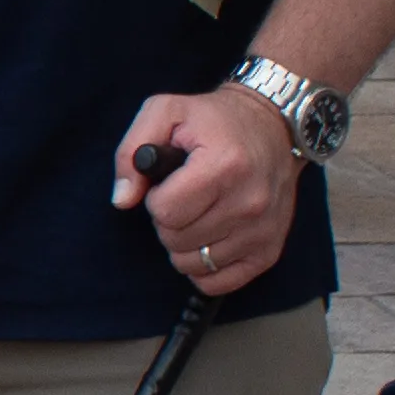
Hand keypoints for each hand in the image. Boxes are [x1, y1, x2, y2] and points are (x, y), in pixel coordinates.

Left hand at [113, 85, 301, 296]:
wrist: (273, 127)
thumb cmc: (215, 121)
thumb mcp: (166, 112)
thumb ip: (131, 150)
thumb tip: (122, 199)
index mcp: (224, 166)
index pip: (166, 212)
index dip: (157, 198)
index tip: (170, 183)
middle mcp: (250, 202)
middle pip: (176, 240)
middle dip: (169, 220)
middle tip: (186, 196)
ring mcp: (262, 231)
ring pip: (193, 264)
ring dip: (185, 243)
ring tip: (199, 213)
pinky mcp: (269, 252)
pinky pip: (218, 283)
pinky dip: (204, 267)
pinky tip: (209, 238)